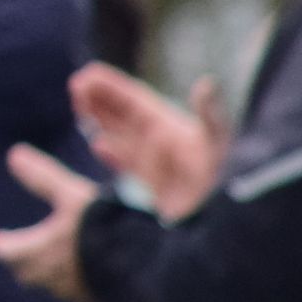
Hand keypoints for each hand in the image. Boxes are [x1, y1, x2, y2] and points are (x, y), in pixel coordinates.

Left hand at [0, 145, 99, 301]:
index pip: (6, 253)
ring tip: (54, 261)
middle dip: (22, 262)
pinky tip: (87, 273)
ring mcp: (74, 293)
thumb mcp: (72, 195)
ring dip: (49, 273)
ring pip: (52, 285)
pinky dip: (76, 282)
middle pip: (26, 273)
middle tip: (21, 253)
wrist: (145, 266)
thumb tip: (14, 154)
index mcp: (37, 252)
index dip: (3, 245)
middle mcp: (50, 278)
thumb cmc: (103, 226)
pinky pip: (79, 293)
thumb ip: (43, 177)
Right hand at [70, 63, 223, 219]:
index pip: (135, 100)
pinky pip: (129, 166)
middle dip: (101, 98)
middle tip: (75, 84)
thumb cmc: (226, 183)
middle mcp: (164, 142)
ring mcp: (159, 165)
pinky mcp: (156, 188)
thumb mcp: (219, 143)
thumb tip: (207, 83)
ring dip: (101, 121)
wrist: (224, 227)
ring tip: (79, 107)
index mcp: (172, 127)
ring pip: (122, 136)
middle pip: (126, 114)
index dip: (112, 86)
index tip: (87, 73)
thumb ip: (211, 114)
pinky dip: (112, 154)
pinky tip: (98, 147)